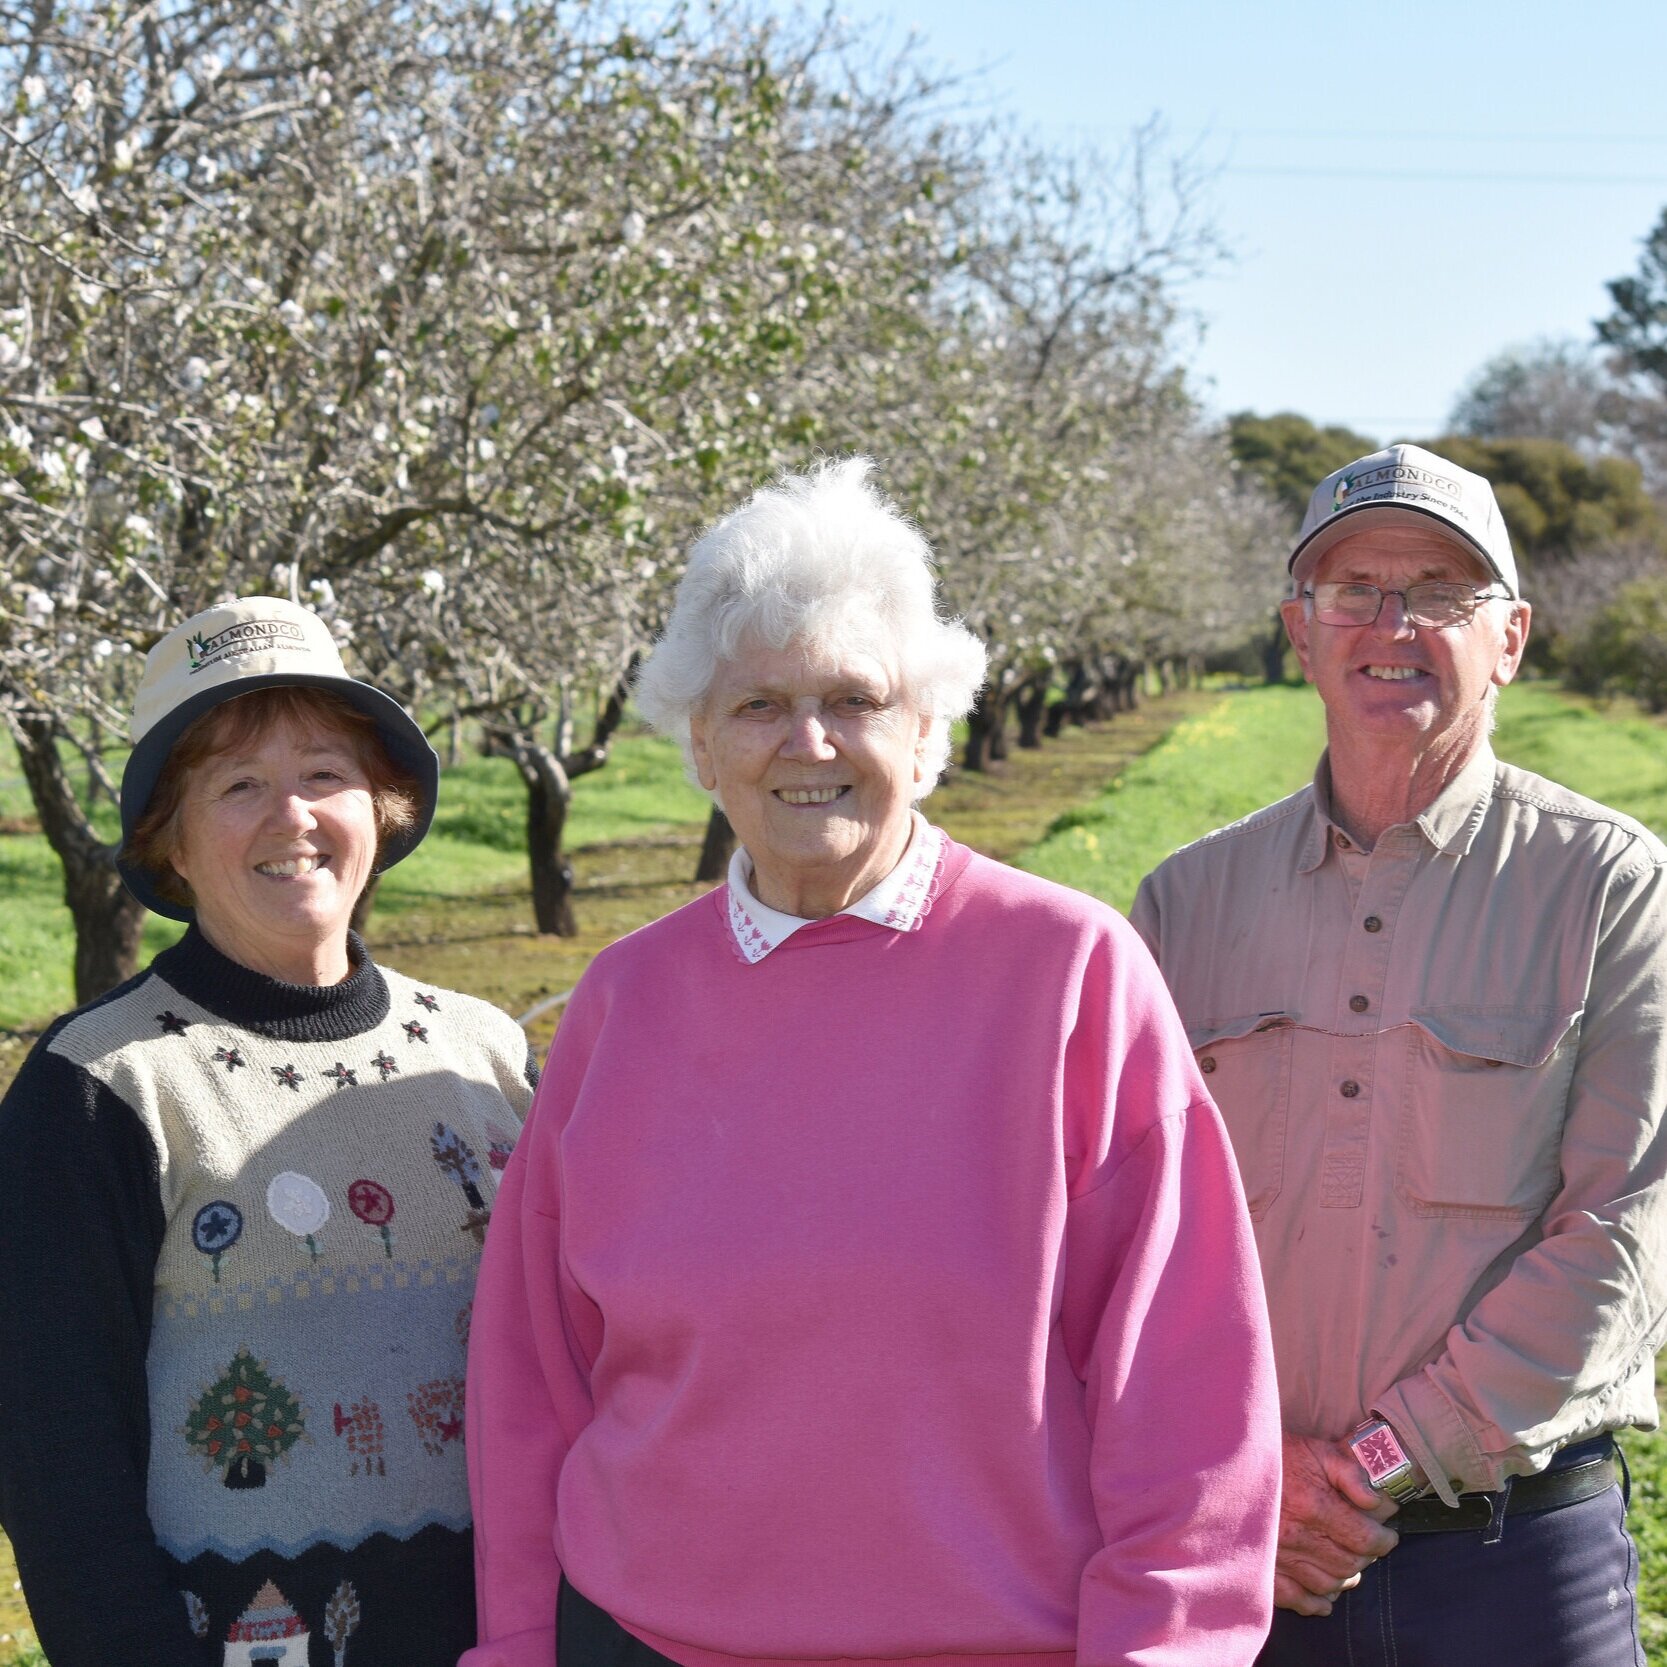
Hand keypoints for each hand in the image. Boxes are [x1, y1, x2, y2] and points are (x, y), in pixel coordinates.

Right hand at [1273, 1431, 1401, 1616]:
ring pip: (1327, 1583)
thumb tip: (1375, 1501)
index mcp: (1314, 1505)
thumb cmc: (1277, 1454)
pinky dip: (1314, 1603)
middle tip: (1368, 1546)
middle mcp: (1296, 1536)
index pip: (1364, 1539)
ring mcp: (1278, 1556)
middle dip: (1366, 1556)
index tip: (1387, 1536)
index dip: (1383, 1541)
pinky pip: (1295, 1599)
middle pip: (1348, 1564)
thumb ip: (1350, 1472)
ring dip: (1344, 1577)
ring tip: (1349, 1564)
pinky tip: (1324, 1595)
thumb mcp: (1317, 1449)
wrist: (1231, 1461)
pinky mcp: (1263, 1567)